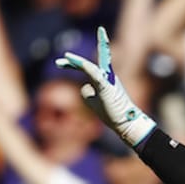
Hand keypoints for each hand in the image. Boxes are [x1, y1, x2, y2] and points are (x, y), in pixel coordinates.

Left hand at [56, 26, 156, 145]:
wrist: (126, 121)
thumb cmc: (111, 113)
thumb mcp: (94, 102)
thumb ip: (87, 93)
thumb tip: (85, 88)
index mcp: (102, 80)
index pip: (85, 68)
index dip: (72, 64)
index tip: (59, 62)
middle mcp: (106, 77)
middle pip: (86, 66)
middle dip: (73, 61)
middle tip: (58, 62)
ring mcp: (107, 81)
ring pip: (91, 68)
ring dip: (78, 62)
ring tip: (69, 61)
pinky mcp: (106, 87)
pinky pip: (96, 76)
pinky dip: (89, 69)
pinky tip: (84, 64)